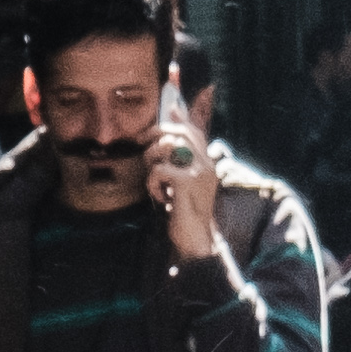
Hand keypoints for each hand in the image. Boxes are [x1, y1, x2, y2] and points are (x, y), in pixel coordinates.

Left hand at [153, 115, 221, 260]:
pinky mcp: (187, 182)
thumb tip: (169, 146)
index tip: (166, 112)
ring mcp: (199, 171)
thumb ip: (179, 162)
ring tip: (154, 178)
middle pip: (180, 132)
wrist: (196, 239)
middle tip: (143, 145)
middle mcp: (206, 163)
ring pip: (168, 145)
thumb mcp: (184, 184)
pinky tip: (159, 196)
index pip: (194, 131)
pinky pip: (160, 169)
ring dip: (152, 159)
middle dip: (156, 134)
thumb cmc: (186, 213)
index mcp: (207, 163)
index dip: (178, 119)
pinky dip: (152, 182)